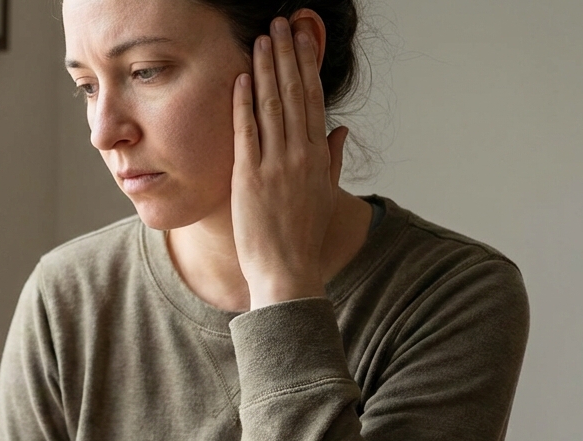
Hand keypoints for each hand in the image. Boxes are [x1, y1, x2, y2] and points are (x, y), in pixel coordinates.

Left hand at [232, 17, 348, 308]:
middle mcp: (300, 157)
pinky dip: (243, 105)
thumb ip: (332, 160)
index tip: (302, 39)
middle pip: (294, 95)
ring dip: (265, 71)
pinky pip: (247, 134)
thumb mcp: (324, 195)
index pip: (313, 100)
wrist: (288, 273)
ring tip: (261, 40)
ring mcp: (275, 166)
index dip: (306, 66)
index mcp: (317, 157)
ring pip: (271, 107)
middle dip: (287, 56)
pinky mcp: (249, 180)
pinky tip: (240, 79)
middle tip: (282, 24)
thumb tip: (342, 130)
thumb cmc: (302, 238)